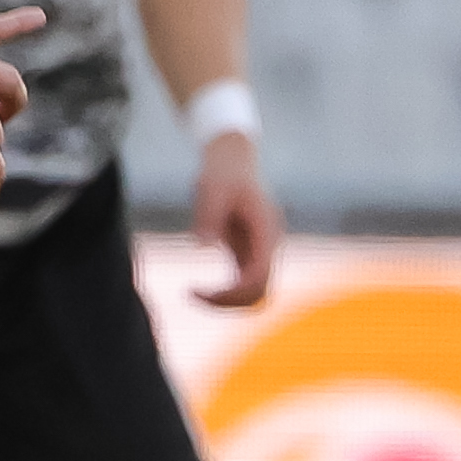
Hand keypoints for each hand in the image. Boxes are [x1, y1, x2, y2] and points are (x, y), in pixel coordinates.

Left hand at [191, 130, 280, 307]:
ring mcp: (261, 250)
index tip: (196, 289)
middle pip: (260, 292)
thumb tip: (202, 246)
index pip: (258, 276)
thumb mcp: (212, 189)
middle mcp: (269, 245)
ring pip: (255, 292)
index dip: (231, 292)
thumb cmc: (222, 172)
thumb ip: (209, 216)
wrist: (232, 159)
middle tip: (191, 294)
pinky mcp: (248, 251)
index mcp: (266, 230)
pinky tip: (197, 289)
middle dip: (228, 301)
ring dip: (227, 301)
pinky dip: (225, 293)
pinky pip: (244, 283)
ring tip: (193, 293)